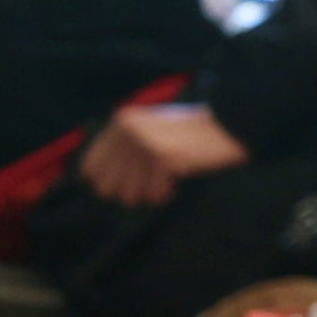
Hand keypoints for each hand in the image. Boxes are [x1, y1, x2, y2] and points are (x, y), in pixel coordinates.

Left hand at [76, 101, 247, 206]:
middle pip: (107, 188)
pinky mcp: (164, 158)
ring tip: (163, 181)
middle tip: (148, 184)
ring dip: (148, 193)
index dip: (104, 184)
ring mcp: (144, 144)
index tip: (119, 186)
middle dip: (127, 192)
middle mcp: (128, 131)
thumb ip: (120, 151)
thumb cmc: (189, 132)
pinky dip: (165, 193)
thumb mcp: (148, 131)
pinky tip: (175, 182)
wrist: (227, 123)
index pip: (89, 169)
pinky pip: (154, 194)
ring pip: (130, 195)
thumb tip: (93, 181)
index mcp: (121, 122)